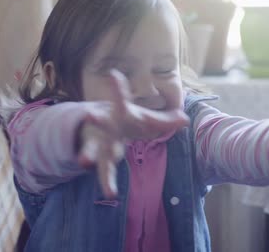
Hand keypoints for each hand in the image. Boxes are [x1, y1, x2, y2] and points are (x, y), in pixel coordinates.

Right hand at [77, 70, 188, 197]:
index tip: (112, 74)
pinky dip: (108, 182)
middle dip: (95, 118)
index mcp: (119, 113)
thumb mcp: (145, 120)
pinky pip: (104, 171)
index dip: (117, 88)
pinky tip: (110, 193)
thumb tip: (186, 119)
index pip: (119, 99)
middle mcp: (105, 125)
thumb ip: (165, 121)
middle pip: (100, 121)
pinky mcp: (99, 158)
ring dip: (88, 154)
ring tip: (83, 161)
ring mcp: (99, 142)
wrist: (98, 130)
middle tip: (90, 114)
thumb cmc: (127, 123)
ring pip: (93, 149)